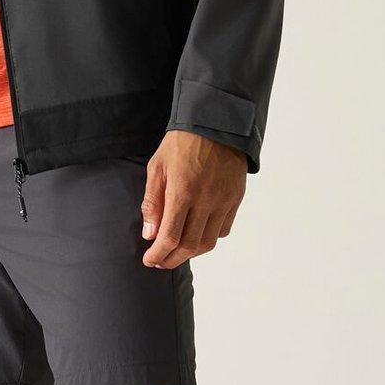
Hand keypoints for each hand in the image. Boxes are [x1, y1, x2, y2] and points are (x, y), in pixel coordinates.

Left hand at [138, 132, 246, 268]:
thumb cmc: (181, 143)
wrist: (216, 122)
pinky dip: (209, 238)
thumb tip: (149, 234)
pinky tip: (197, 234)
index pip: (170, 237)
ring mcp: (224, 200)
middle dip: (172, 259)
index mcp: (183, 191)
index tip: (149, 259)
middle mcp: (206, 199)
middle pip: (190, 245)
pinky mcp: (236, 198)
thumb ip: (152, 202)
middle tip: (160, 261)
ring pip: (209, 242)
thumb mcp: (157, 167)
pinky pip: (223, 229)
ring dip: (191, 252)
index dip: (158, 254)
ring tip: (177, 251)